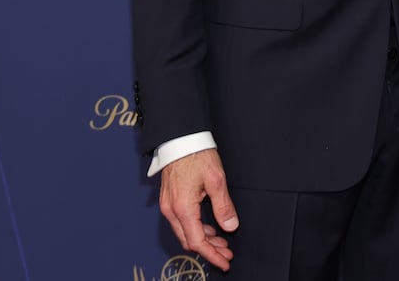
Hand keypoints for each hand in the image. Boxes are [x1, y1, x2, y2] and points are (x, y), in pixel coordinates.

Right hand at [158, 149, 238, 270]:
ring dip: (203, 240)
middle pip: (189, 240)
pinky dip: (195, 229)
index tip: (225, 261)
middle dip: (209, 250)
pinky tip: (208, 229)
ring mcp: (168, 205)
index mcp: (183, 207)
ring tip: (221, 243)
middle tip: (226, 253)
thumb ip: (223, 205)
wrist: (180, 138)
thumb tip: (230, 225)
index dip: (212, 255)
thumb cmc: (196, 154)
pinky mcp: (169, 200)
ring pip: (184, 233)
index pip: (197, 242)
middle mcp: (171, 210)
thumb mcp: (216, 179)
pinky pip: (181, 222)